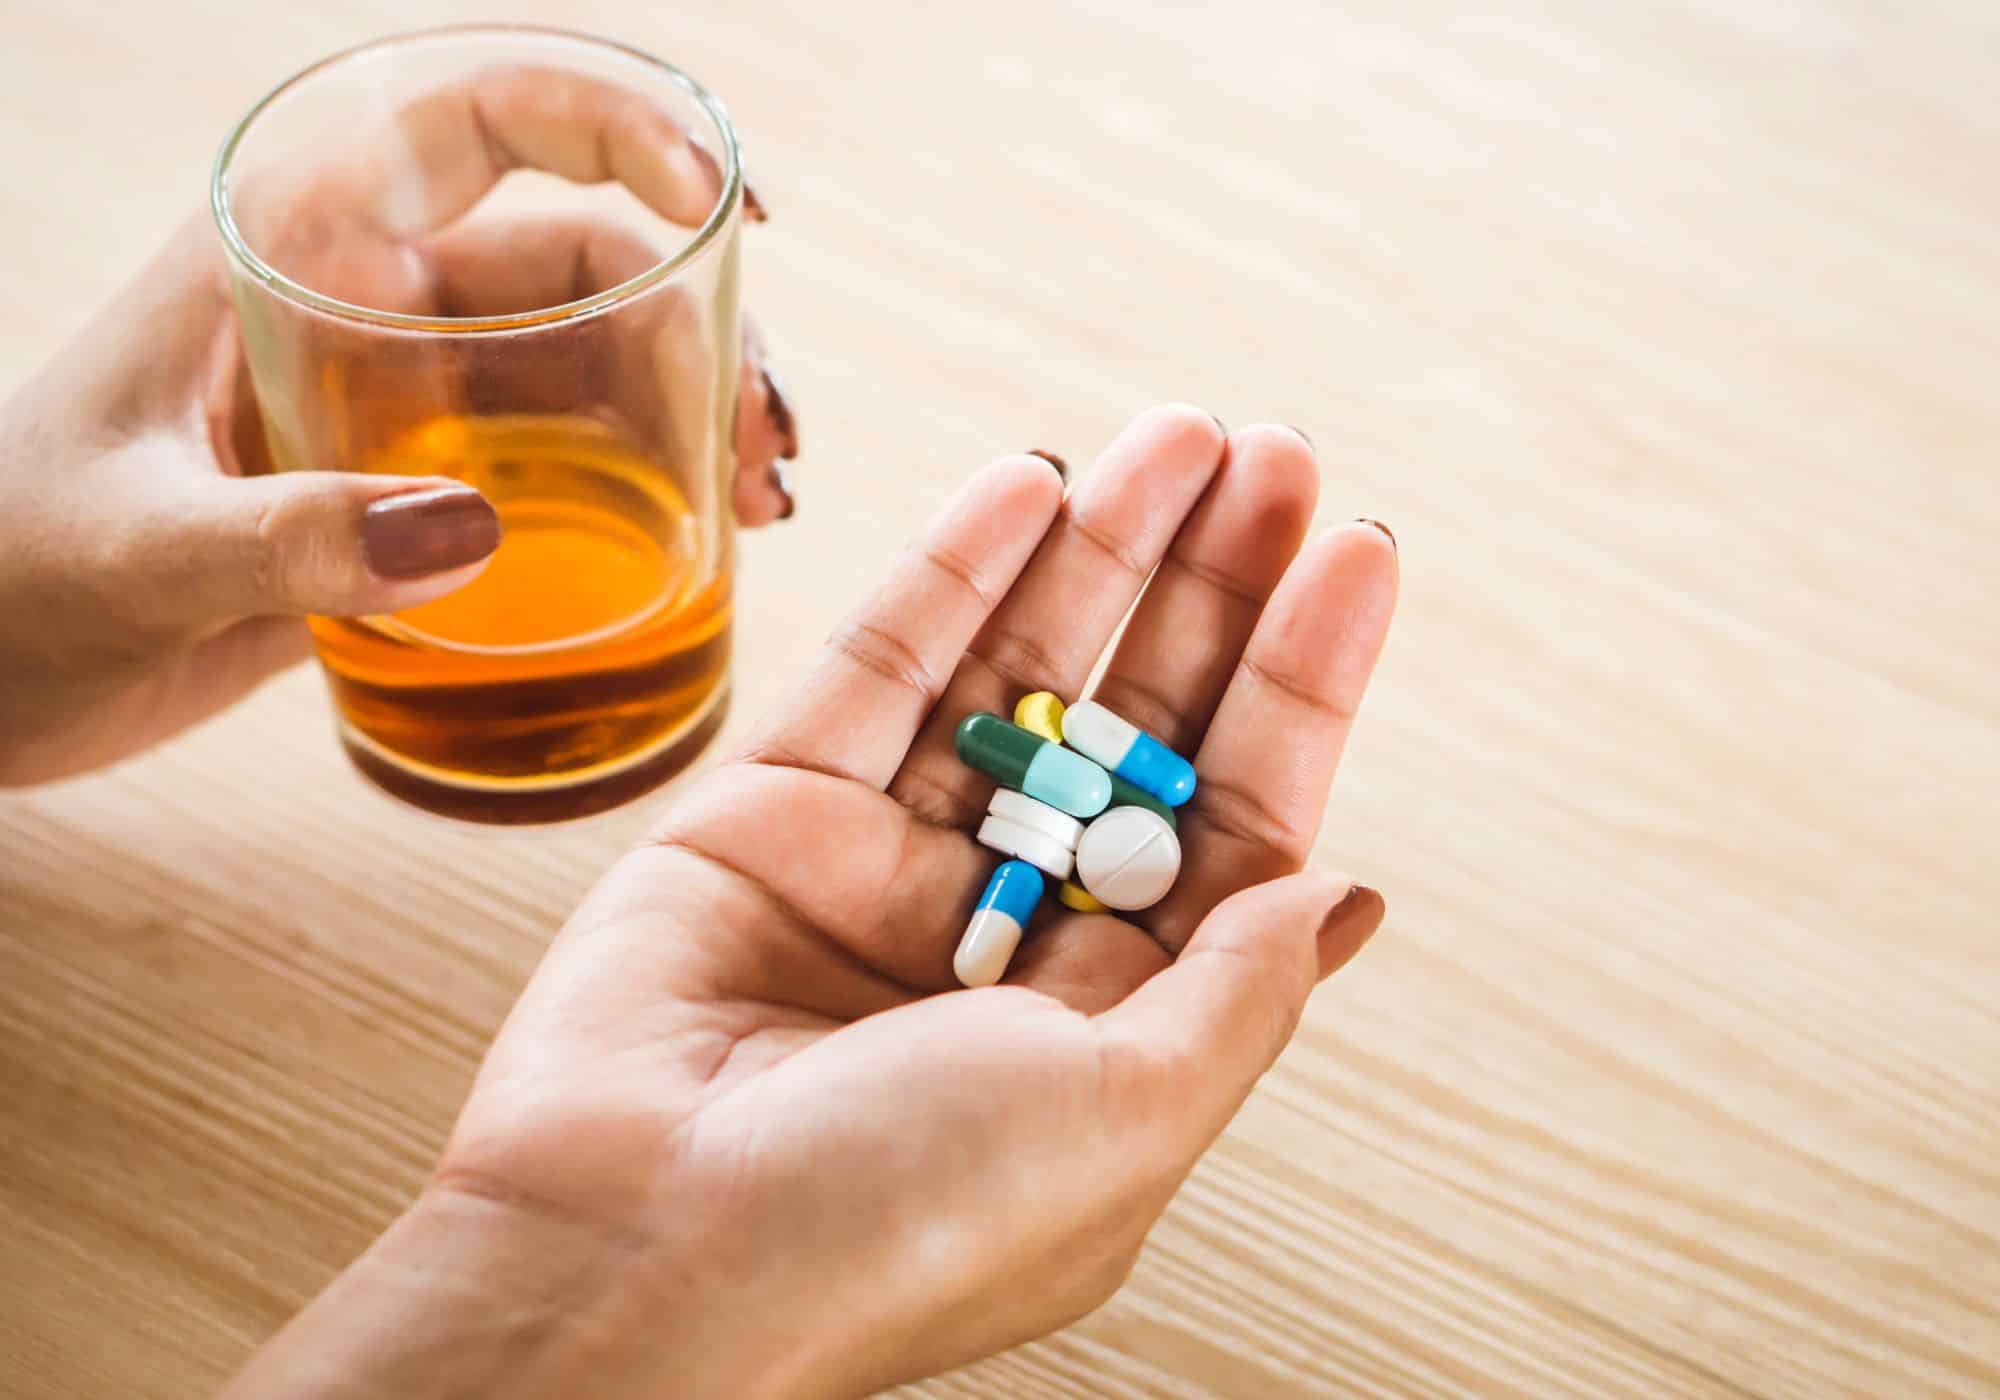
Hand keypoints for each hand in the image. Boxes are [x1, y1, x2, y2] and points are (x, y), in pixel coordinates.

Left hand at [0, 67, 794, 785]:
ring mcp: (401, 398)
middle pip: (585, 257)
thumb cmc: (4, 579)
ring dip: (699, 410)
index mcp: (290, 241)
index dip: (621, 126)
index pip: (480, 120)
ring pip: (596, 361)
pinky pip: (568, 461)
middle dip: (703, 324)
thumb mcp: (132, 548)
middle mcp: (366, 298)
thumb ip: (287, 537)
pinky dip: (654, 487)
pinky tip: (711, 543)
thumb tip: (477, 536)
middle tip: (767, 439)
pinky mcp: (415, 490)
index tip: (723, 208)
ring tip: (764, 501)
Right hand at [227, 406, 1398, 1397]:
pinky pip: (879, 666)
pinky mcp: (770, 812)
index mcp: (1111, 1016)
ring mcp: (887, 864)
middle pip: (1137, 722)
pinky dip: (953, 570)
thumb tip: (1338, 892)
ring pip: (1014, 675)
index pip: (1237, 814)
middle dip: (1212, 589)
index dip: (1303, 681)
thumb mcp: (1127, 1121)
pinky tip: (1029, 482)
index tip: (1360, 551)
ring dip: (1101, 547)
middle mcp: (1008, 932)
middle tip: (1276, 456)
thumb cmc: (898, 1225)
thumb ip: (1236, 991)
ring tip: (1181, 437)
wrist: (638, 1256)